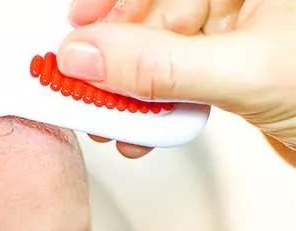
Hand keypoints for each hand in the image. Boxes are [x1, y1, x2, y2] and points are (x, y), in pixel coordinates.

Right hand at [62, 0, 295, 163]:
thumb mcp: (244, 70)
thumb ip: (158, 63)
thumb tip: (86, 54)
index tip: (74, 27)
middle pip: (153, 14)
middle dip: (114, 57)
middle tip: (82, 86)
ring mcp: (236, 34)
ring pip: (159, 53)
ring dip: (129, 93)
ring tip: (112, 118)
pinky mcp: (231, 72)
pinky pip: (176, 82)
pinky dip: (154, 109)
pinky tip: (144, 129)